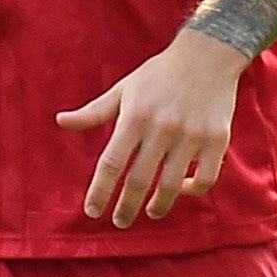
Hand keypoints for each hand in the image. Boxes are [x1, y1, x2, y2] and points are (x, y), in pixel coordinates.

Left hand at [57, 26, 246, 223]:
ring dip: (158, 206)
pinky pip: (205, 178)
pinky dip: (192, 190)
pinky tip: (182, 190)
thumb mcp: (123, 90)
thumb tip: (60, 121)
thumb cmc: (159, 75)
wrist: (208, 54)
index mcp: (135, 116)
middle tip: (119, 222)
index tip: (92, 211)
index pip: (112, 163)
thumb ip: (93, 112)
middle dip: (126, 208)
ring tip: (150, 212)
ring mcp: (192, 135)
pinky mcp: (217, 139)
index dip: (100, 191)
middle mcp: (162, 127)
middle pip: (138, 181)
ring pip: (171, 185)